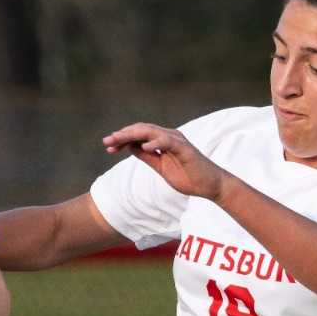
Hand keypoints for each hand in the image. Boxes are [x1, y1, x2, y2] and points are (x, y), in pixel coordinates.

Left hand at [103, 123, 232, 201]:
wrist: (210, 185)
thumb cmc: (188, 176)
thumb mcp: (161, 167)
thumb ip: (147, 157)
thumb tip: (130, 147)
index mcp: (163, 141)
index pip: (139, 135)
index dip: (123, 139)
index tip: (108, 147)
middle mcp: (169, 136)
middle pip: (141, 130)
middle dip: (122, 135)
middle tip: (107, 141)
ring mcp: (177, 141)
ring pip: (151, 132)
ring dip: (133, 135)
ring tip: (118, 140)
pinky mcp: (185, 148)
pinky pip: (168, 142)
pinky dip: (155, 143)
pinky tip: (144, 147)